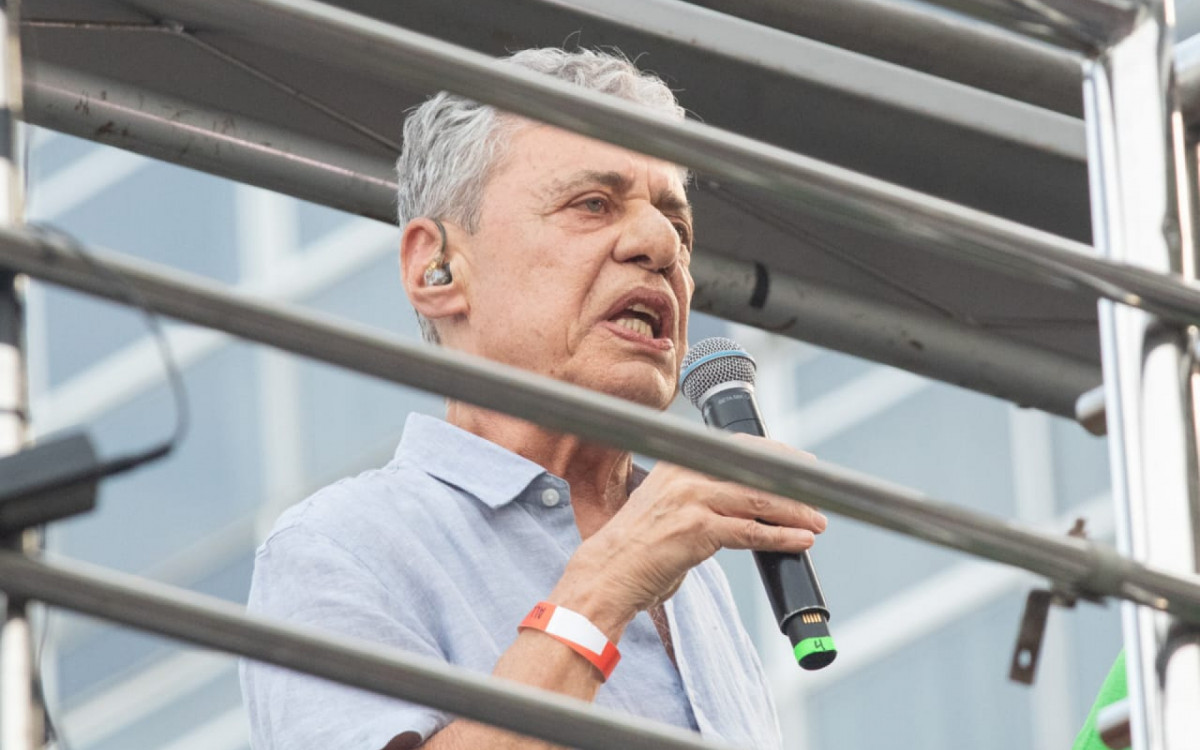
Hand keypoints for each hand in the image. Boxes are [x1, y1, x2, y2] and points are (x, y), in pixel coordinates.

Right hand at [565, 435, 826, 627]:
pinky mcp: (697, 530)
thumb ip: (699, 500)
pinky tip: (800, 541)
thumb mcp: (666, 508)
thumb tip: (743, 507)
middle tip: (821, 497)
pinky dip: (781, 537)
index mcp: (677, 464)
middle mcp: (685, 475)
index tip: (801, 465)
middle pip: (755, 472)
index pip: (737, 449)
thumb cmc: (635, 549)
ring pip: (759, 501)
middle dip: (794, 485)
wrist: (606, 574)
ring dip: (796, 512)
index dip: (775, 456)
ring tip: (818, 523)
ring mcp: (691, 501)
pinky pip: (751, 532)